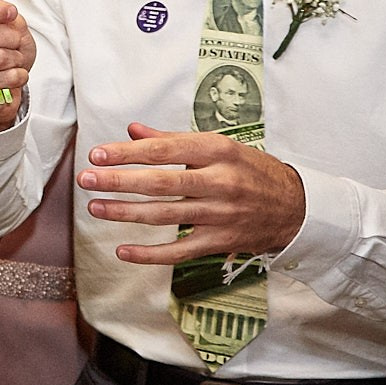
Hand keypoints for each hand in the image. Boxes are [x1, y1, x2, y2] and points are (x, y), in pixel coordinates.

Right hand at [0, 0, 30, 130]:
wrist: (5, 84)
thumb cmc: (5, 49)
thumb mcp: (12, 25)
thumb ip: (7, 14)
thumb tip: (7, 12)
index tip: (11, 13)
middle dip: (11, 38)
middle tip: (16, 43)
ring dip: (15, 59)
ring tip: (14, 61)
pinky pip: (0, 78)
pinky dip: (17, 76)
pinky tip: (13, 75)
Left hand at [79, 123, 305, 263]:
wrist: (299, 207)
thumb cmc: (252, 171)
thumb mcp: (219, 147)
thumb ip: (173, 140)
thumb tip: (133, 130)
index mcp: (218, 151)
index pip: (165, 151)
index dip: (128, 153)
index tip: (97, 154)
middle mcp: (220, 182)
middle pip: (161, 183)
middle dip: (119, 182)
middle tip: (86, 179)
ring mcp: (221, 214)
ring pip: (166, 216)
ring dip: (126, 213)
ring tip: (95, 208)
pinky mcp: (222, 242)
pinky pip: (180, 251)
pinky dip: (150, 254)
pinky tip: (122, 251)